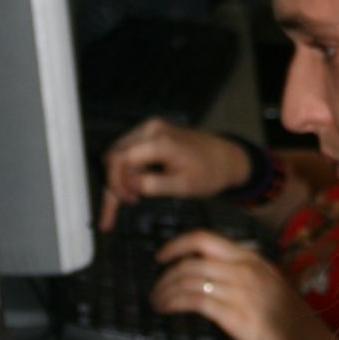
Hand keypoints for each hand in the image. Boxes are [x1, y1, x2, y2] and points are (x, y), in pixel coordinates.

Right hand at [99, 121, 249, 230]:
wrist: (225, 158)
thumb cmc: (209, 172)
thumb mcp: (182, 186)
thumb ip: (152, 185)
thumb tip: (126, 184)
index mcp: (158, 141)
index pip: (118, 160)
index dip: (116, 184)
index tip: (127, 202)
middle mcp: (149, 129)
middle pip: (114, 157)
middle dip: (113, 184)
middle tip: (118, 209)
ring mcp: (149, 129)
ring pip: (118, 156)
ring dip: (118, 180)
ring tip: (125, 202)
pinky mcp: (150, 134)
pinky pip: (128, 153)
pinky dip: (126, 173)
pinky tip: (129, 191)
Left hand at [151, 231, 333, 339]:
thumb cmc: (289, 318)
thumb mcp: (268, 282)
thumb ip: (243, 273)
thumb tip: (212, 273)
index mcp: (251, 258)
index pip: (204, 239)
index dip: (177, 244)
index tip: (161, 255)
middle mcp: (242, 269)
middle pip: (190, 261)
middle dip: (165, 274)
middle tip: (155, 288)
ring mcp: (237, 290)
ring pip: (187, 280)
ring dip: (165, 290)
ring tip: (157, 301)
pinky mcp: (232, 313)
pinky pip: (193, 301)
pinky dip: (174, 303)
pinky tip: (167, 309)